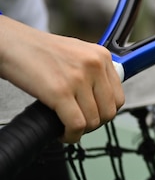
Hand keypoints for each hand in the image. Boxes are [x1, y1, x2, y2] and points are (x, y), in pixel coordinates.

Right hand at [0, 18, 123, 142]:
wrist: (11, 44)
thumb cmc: (39, 51)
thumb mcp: (77, 53)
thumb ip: (93, 71)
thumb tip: (102, 98)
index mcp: (102, 56)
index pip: (118, 97)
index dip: (105, 112)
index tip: (93, 116)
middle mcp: (95, 65)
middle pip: (109, 111)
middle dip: (94, 124)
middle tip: (79, 124)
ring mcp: (78, 78)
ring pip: (93, 121)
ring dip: (80, 131)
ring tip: (67, 128)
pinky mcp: (60, 92)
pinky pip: (76, 124)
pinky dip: (70, 135)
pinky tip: (61, 133)